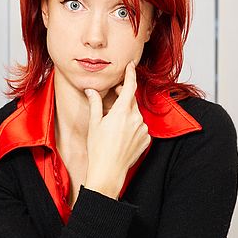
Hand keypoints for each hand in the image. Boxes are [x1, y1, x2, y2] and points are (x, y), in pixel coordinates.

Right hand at [83, 61, 150, 198]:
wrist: (109, 172)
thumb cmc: (99, 149)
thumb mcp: (95, 123)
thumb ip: (96, 103)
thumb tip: (91, 90)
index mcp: (123, 112)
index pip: (130, 86)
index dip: (131, 74)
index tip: (131, 66)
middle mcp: (136, 118)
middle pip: (132, 100)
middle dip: (125, 95)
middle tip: (115, 94)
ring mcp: (143, 129)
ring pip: (136, 114)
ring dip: (128, 114)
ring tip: (115, 125)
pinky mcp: (147, 139)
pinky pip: (141, 127)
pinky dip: (133, 127)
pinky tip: (122, 136)